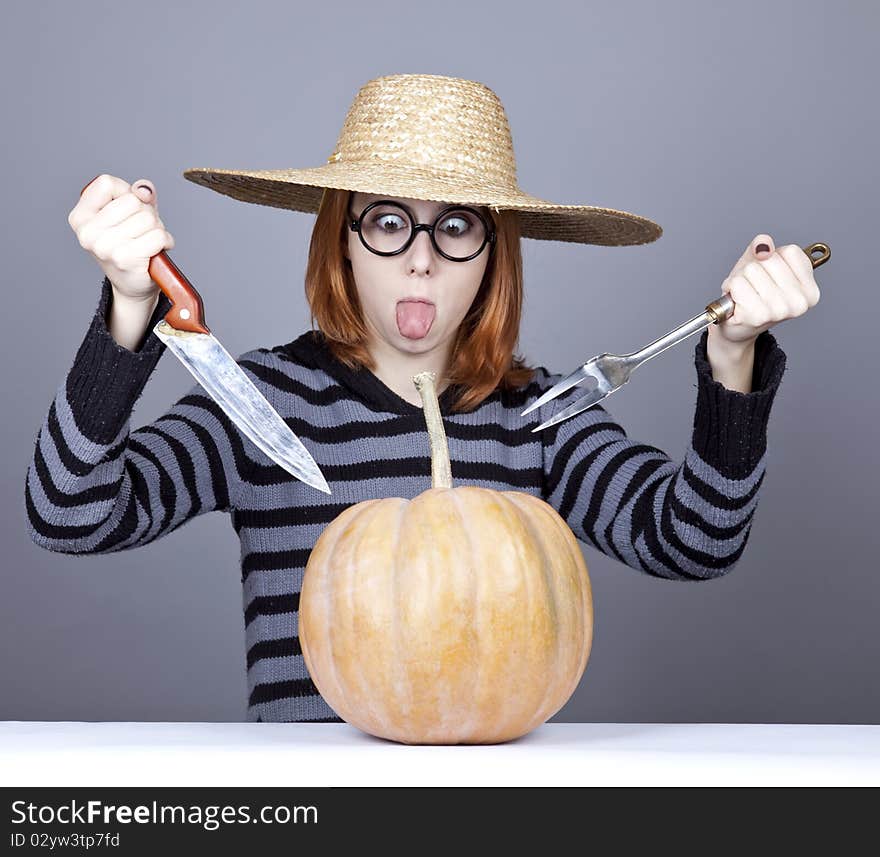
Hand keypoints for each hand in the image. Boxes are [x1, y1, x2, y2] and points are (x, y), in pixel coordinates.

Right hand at [68, 174, 174, 302]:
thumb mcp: (129, 215)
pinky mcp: (124, 259)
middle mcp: (88, 232)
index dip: (126, 191)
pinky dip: (165, 241)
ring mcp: (104, 246)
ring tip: (147, 241)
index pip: (106, 183)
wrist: (132, 284)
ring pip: (148, 218)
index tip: (128, 209)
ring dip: (157, 229)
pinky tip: (156, 250)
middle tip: (141, 231)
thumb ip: (137, 194)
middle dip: (146, 213)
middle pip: (133, 201)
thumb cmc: (131, 246)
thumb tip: (144, 189)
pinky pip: (158, 236)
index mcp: (80, 217)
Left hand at [710, 234, 821, 347]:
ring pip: (752, 270)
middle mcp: (800, 302)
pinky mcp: (758, 315)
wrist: (735, 325)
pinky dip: (731, 288)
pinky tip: (737, 301)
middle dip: (753, 269)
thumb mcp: (758, 263)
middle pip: (769, 260)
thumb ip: (762, 246)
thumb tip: (765, 246)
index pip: (790, 251)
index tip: (769, 275)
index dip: (772, 258)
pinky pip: (738, 283)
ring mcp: (780, 310)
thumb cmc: (750, 293)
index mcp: (810, 289)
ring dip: (740, 279)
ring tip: (744, 293)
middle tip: (753, 287)